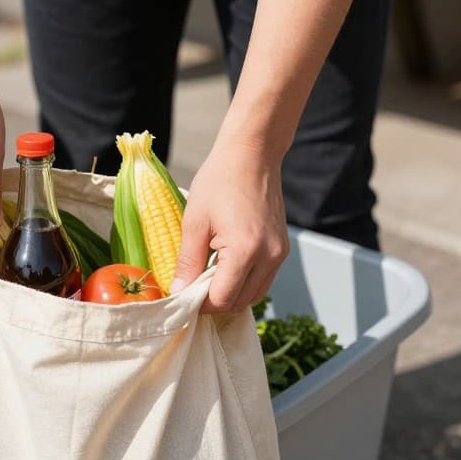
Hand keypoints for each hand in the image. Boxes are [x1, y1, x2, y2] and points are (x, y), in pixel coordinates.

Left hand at [170, 130, 289, 313]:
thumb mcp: (194, 222)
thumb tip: (178, 292)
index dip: (200, 304)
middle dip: (215, 302)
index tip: (182, 297)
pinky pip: (263, 279)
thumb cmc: (219, 181)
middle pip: (240, 301)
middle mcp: (268, 256)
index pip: (222, 298)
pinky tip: (225, 270)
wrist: (252, 155)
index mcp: (245, 250)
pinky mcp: (282, 249)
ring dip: (231, 294)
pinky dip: (245, 283)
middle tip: (191, 290)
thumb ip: (187, 261)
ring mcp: (279, 254)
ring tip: (207, 279)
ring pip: (254, 295)